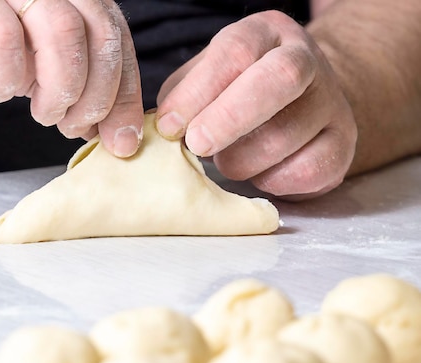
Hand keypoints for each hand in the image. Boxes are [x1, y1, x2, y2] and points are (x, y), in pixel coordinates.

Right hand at [0, 0, 142, 156]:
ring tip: (42, 114)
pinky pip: (3, 40)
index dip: (125, 93)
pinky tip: (1, 90)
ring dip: (60, 88)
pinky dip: (8, 78)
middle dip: (96, 96)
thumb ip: (77, 85)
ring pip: (62, 31)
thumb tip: (115, 131)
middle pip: (99, 33)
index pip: (117, 37)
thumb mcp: (36, 65)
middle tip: (72, 126)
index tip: (121, 139)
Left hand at [155, 10, 356, 198]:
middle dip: (230, 118)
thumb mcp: (205, 79)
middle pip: (279, 80)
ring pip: (287, 135)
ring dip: (243, 160)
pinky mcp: (344, 143)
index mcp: (265, 34)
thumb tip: (166, 126)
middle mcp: (306, 59)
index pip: (236, 51)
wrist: (300, 102)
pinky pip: (307, 171)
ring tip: (227, 161)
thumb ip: (183, 97)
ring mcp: (331, 101)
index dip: (199, 91)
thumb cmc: (236, 91)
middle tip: (198, 145)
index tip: (171, 125)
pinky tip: (259, 173)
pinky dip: (272, 181)